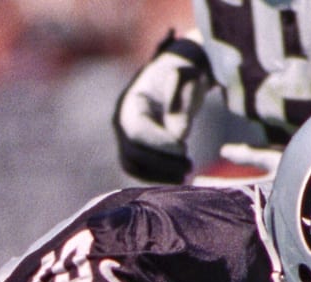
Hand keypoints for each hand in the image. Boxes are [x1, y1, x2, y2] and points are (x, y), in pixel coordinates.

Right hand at [112, 31, 211, 183]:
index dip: (159, 143)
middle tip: (189, 167)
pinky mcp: (133, 148)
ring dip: (159, 175)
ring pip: (132, 165)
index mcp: (131, 100)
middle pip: (132, 151)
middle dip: (161, 163)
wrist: (177, 78)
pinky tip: (177, 176)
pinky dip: (156, 177)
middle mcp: (121, 120)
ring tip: (185, 175)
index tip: (184, 148)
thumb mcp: (188, 80)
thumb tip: (178, 135)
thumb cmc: (184, 76)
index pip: (137, 130)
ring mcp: (124, 136)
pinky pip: (138, 169)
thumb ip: (182, 103)